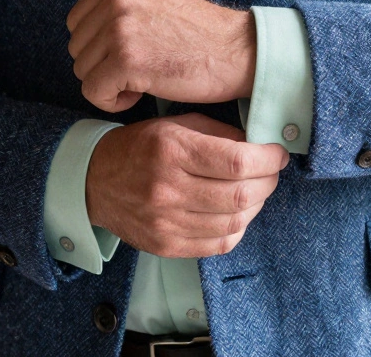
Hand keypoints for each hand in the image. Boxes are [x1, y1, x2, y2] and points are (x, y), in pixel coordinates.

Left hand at [66, 0, 255, 111]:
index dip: (98, 47)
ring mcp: (119, 29)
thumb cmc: (203, 37)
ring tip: (145, 80)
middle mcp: (116, 0)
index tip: (129, 56)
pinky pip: (94, 92)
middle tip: (140, 71)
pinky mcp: (126, 60)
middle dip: (103, 67)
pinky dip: (113, 102)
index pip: (77, 22)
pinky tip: (141, 94)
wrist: (239, 51)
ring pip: (83, 72)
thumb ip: (122, 9)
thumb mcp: (156, 3)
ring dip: (110, 85)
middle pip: (78, 49)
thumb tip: (89, 33)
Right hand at [85, 113, 288, 257]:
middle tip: (271, 173)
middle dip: (268, 182)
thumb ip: (217, 134)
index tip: (277, 154)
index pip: (237, 160)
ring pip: (234, 223)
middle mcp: (167, 188)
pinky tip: (235, 213)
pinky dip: (237, 229)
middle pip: (241, 195)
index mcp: (171, 150)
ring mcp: (165, 222)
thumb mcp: (174, 125)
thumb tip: (259, 145)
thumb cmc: (140, 147)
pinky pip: (218, 244)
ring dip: (256, 206)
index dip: (268, 159)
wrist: (93, 181)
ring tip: (255, 191)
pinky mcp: (164, 245)